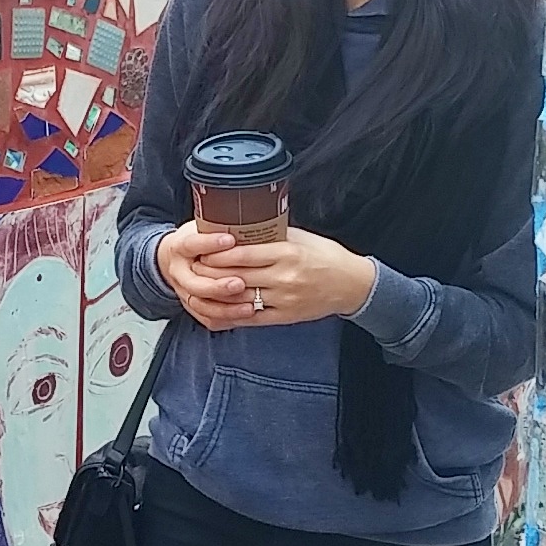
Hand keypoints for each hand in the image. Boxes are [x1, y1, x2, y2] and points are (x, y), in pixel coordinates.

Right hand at [157, 221, 251, 330]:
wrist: (174, 259)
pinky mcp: (192, 306)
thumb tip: (248, 215)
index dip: (209, 243)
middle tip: (241, 282)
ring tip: (250, 305)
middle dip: (218, 285)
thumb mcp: (201, 226)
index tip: (230, 239)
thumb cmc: (196, 240)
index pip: (191, 245)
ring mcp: (184, 292)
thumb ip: (218, 225)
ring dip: (226, 307)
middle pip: (195, 284)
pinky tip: (245, 315)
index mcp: (180, 247)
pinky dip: (227, 318)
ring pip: (201, 304)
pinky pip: (208, 318)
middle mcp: (179, 272)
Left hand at [196, 228, 375, 326]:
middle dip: (211, 274)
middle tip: (193, 268)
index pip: (243, 254)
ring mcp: (284, 299)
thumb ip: (273, 235)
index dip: (218, 254)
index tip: (201, 251)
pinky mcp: (285, 316)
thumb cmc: (327, 257)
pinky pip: (253, 317)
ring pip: (241, 298)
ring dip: (217, 294)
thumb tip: (244, 228)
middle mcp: (284, 277)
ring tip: (200, 287)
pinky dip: (233, 313)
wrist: (352, 285)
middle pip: (237, 276)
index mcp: (287, 253)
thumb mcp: (302, 238)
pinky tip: (218, 308)